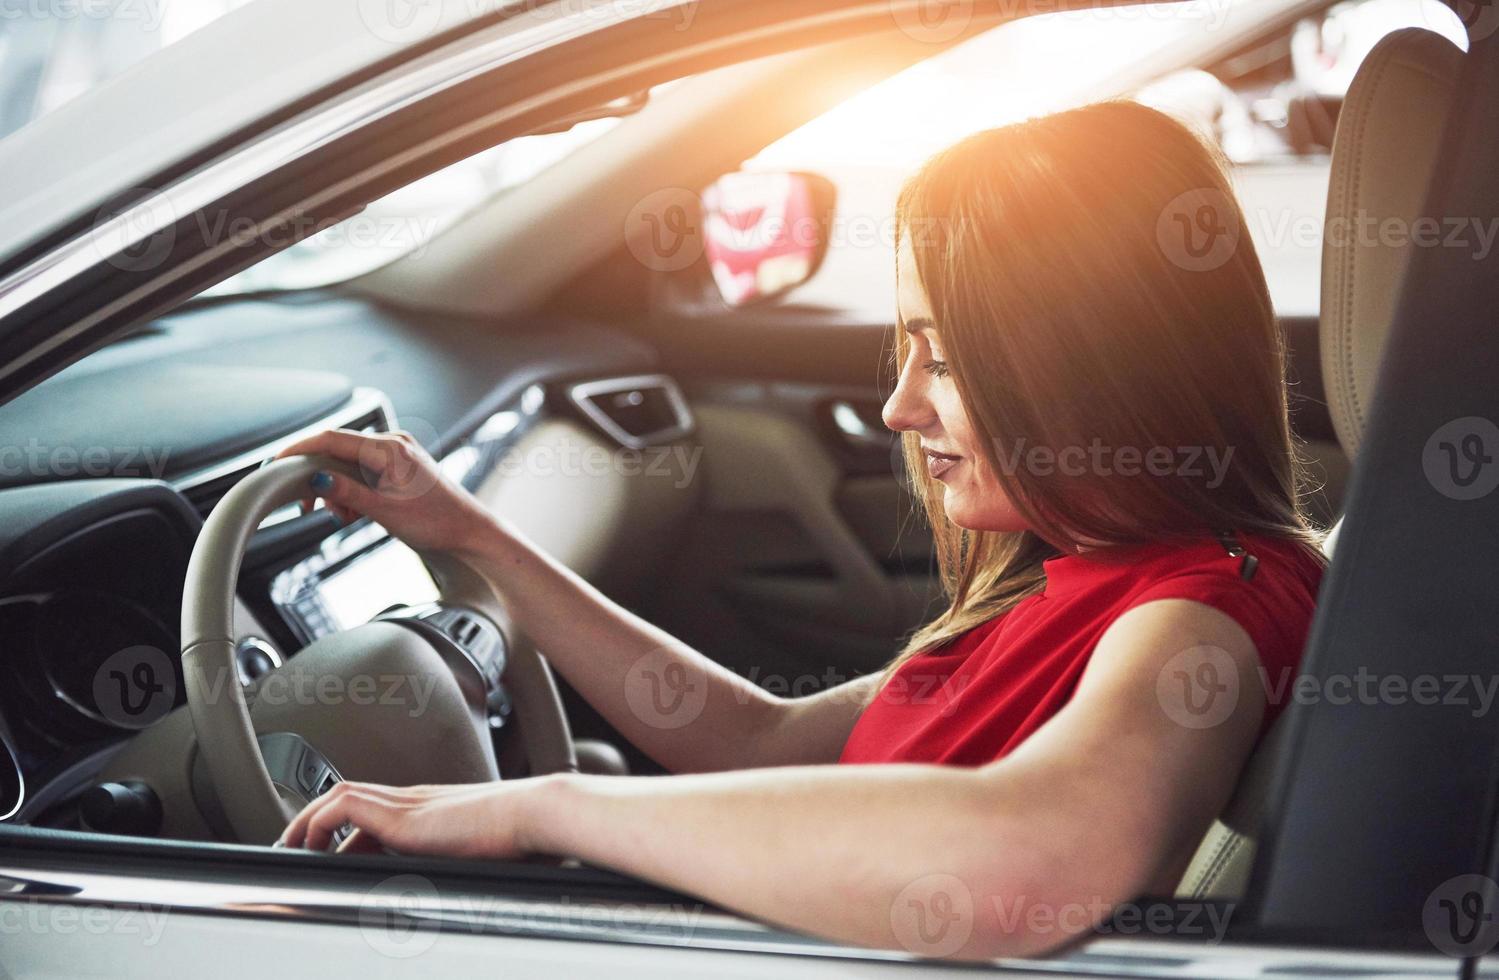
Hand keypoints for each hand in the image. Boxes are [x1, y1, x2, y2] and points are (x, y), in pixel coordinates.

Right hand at [273, 428, 496, 555]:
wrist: (469, 531)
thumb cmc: (436, 521)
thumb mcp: (384, 511)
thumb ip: (347, 493)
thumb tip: (315, 479)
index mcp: (389, 448)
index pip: (331, 439)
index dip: (298, 450)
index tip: (274, 464)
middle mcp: (392, 443)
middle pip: (336, 450)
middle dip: (319, 478)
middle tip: (309, 506)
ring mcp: (397, 452)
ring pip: (347, 463)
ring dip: (337, 489)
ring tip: (347, 516)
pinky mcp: (398, 465)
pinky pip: (362, 471)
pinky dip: (352, 490)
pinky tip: (357, 511)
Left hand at [276, 778, 552, 857]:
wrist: (535, 813)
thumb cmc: (522, 838)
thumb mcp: (481, 855)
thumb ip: (461, 863)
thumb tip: (462, 895)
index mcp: (433, 810)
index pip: (377, 813)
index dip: (347, 832)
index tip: (330, 856)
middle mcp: (416, 801)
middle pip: (352, 799)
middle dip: (318, 823)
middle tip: (296, 849)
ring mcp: (407, 803)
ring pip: (340, 796)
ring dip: (310, 819)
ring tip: (292, 846)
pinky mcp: (401, 812)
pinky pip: (342, 804)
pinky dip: (319, 819)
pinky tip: (309, 843)